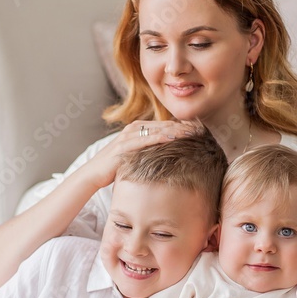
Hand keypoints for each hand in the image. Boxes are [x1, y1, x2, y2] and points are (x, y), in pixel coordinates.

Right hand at [78, 120, 202, 189]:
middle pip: (164, 125)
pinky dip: (160, 137)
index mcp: (138, 128)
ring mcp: (129, 135)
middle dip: (183, 126)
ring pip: (157, 130)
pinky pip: (146, 139)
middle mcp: (134, 128)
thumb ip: (149, 152)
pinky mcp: (125, 144)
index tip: (199, 128)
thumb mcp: (136, 156)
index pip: (164, 125)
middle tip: (202, 128)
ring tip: (193, 131)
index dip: (182, 126)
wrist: (94, 173)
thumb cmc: (116, 167)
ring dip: (176, 130)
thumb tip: (167, 158)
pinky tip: (173, 137)